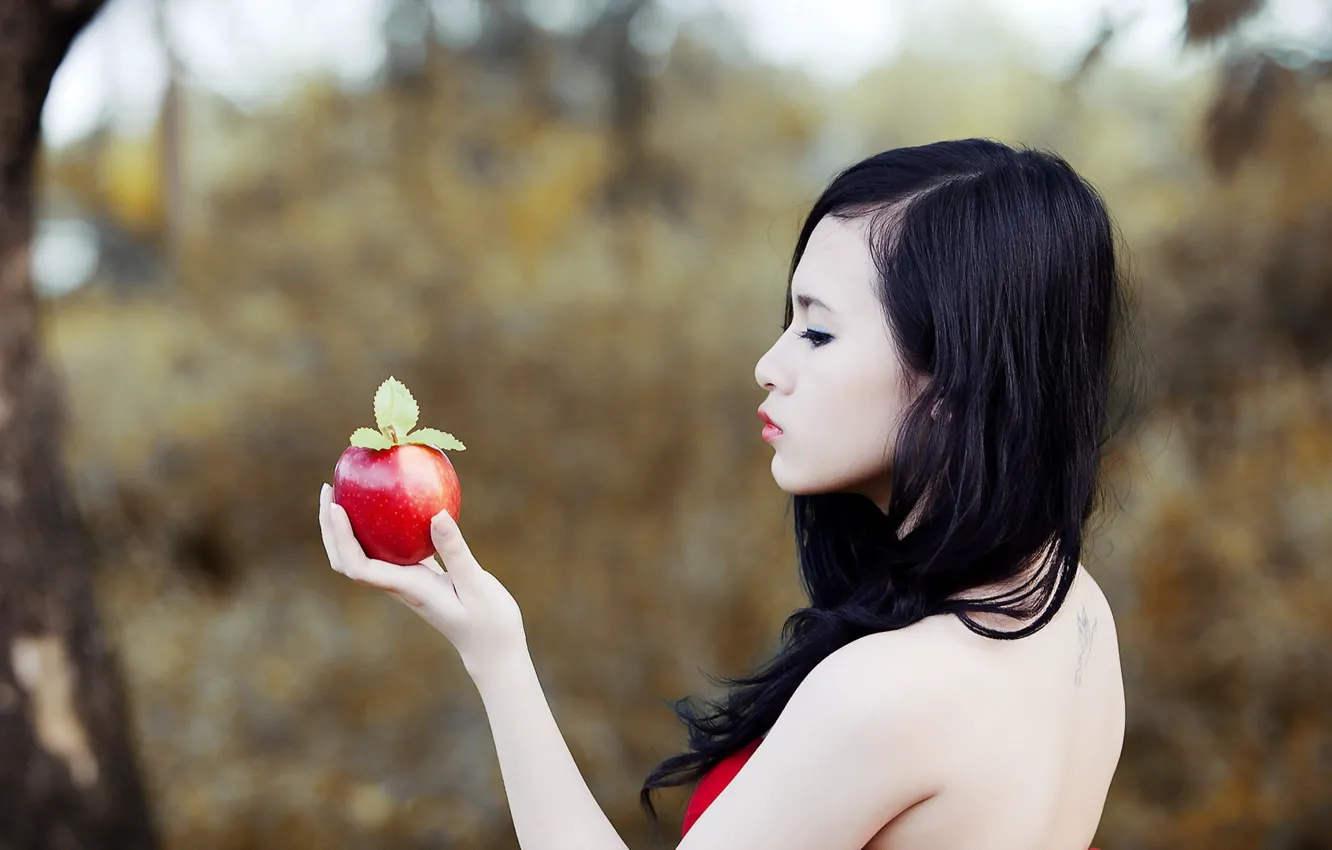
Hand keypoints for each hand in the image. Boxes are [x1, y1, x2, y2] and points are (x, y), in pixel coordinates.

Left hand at [318, 483, 526, 677]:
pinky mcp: (418, 576)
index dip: (341, 537)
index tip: (336, 506)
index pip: (359, 566)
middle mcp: (399, 585)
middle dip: (331, 528)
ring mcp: (406, 581)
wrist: (493, 648)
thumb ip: (456, 551)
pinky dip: (379, 528)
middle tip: (328, 488)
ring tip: (346, 492)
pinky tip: (392, 505)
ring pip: (362, 556)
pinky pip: (388, 550)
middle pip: (348, 560)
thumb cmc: (489, 622)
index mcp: (407, 588)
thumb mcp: (477, 585)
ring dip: (346, 528)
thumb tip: (436, 513)